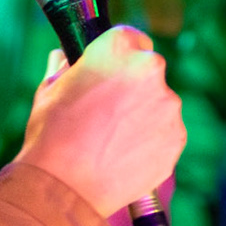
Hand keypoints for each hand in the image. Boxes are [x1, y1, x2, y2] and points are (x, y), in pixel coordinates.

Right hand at [17, 28, 185, 218]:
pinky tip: (126, 155)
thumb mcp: (49, 90)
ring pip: (160, 103)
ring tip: (114, 140)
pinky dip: (152, 141)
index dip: (120, 56)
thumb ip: (65, 68)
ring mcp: (167, 105)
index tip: (114, 70)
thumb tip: (65, 59)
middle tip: (108, 111)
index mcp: (117, 48)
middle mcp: (149, 70)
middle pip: (148, 71)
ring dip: (144, 115)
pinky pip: (166, 132)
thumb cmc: (51, 135)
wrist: (65, 187)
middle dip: (133, 86)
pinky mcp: (176, 137)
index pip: (131, 38)